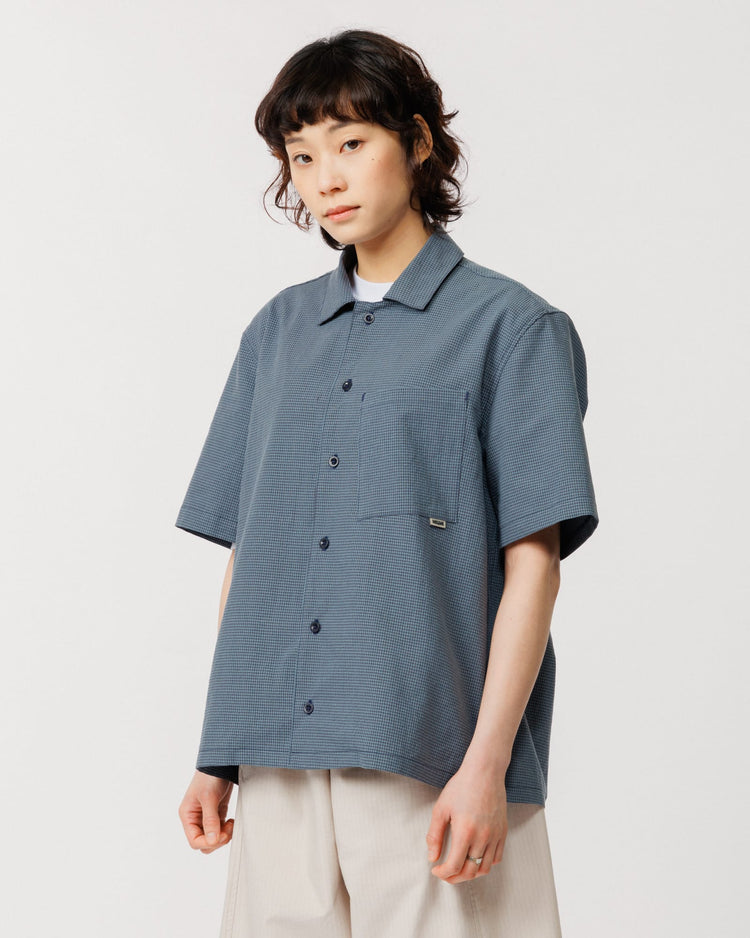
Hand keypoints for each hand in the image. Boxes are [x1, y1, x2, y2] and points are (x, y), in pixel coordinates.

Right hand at [178, 770, 234, 853]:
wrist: (221, 762)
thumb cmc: (210, 776)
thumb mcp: (209, 798)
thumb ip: (210, 820)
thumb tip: (212, 841)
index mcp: (188, 815)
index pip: (194, 841)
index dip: (208, 843)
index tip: (221, 835)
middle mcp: (195, 818)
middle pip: (204, 843)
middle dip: (217, 840)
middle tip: (228, 830)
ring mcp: (206, 816)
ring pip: (213, 838)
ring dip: (223, 836)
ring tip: (231, 824)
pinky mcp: (217, 813)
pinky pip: (220, 830)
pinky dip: (227, 830)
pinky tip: (232, 822)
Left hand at [425, 760, 507, 883]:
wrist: (485, 772)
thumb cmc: (461, 787)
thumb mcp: (441, 808)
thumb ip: (434, 835)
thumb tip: (432, 857)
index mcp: (465, 832)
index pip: (454, 866)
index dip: (443, 873)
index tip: (435, 869)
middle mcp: (483, 837)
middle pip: (470, 872)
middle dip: (454, 878)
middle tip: (445, 874)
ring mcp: (495, 836)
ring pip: (484, 869)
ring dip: (470, 874)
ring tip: (459, 869)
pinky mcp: (503, 832)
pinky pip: (497, 858)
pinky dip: (485, 864)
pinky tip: (475, 859)